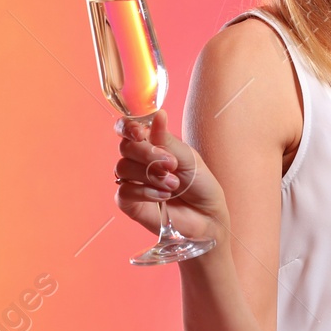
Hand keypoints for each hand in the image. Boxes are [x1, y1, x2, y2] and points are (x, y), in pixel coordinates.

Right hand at [112, 109, 226, 242]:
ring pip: (123, 168)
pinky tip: (163, 196)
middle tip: (171, 165)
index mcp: (151, 144)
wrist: (207, 216)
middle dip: (147, 154)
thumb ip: (167, 140)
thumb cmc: (200, 184)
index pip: (127, 128)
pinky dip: (145, 192)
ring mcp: (132, 181)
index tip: (140, 133)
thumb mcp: (188, 158)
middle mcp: (138, 161)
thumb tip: (158, 114)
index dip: (128, 127)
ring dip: (150, 175)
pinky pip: (124, 191)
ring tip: (173, 184)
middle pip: (125, 146)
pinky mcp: (129, 203)